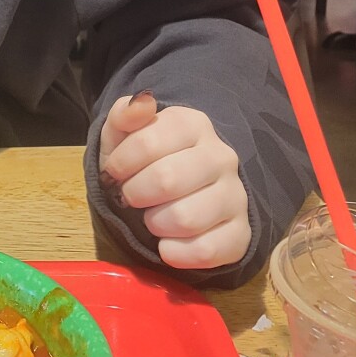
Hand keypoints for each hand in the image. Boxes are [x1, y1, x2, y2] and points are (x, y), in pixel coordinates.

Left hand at [98, 91, 250, 270]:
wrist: (178, 191)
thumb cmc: (144, 160)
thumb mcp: (124, 133)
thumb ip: (124, 114)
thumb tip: (142, 102)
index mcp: (192, 124)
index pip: (148, 141)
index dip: (121, 163)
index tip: (114, 172)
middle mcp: (222, 156)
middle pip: (167, 179)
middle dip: (135, 193)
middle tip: (131, 196)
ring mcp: (235, 195)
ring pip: (187, 218)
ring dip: (155, 223)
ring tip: (151, 218)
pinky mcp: (241, 234)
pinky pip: (208, 251)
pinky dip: (177, 254)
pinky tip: (166, 245)